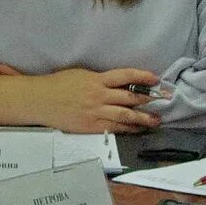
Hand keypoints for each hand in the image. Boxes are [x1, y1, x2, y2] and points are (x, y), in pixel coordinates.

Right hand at [0, 65, 167, 134]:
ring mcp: (95, 113)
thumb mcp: (81, 75)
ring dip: (143, 118)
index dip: (143, 77)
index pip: (125, 76)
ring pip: (125, 115)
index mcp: (97, 79)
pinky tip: (137, 130)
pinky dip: (127, 129)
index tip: (156, 79)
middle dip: (149, 98)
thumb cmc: (59, 85)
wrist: (40, 101)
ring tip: (156, 120)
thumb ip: (100, 79)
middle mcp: (99, 96)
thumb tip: (120, 82)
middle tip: (165, 99)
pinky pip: (114, 128)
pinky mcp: (91, 126)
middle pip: (130, 97)